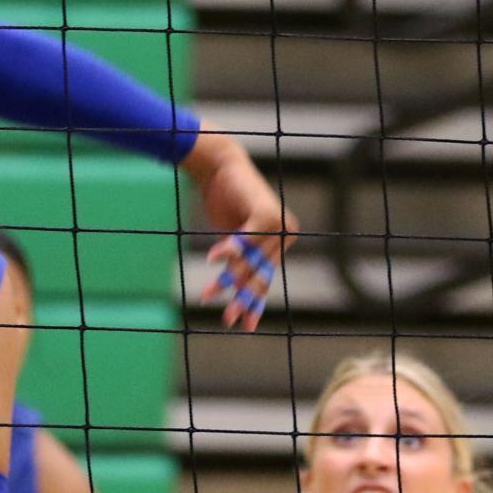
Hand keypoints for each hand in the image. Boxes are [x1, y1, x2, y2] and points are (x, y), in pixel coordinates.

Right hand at [184, 128, 299, 332]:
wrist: (221, 167)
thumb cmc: (226, 200)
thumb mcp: (234, 236)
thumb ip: (241, 259)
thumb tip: (238, 289)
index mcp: (280, 242)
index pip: (264, 279)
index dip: (253, 302)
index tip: (245, 326)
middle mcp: (284, 234)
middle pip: (258, 274)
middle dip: (241, 298)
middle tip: (229, 319)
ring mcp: (277, 224)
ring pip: (249, 261)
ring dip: (227, 278)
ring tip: (208, 294)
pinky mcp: (265, 213)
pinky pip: (245, 240)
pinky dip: (228, 250)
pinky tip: (213, 259)